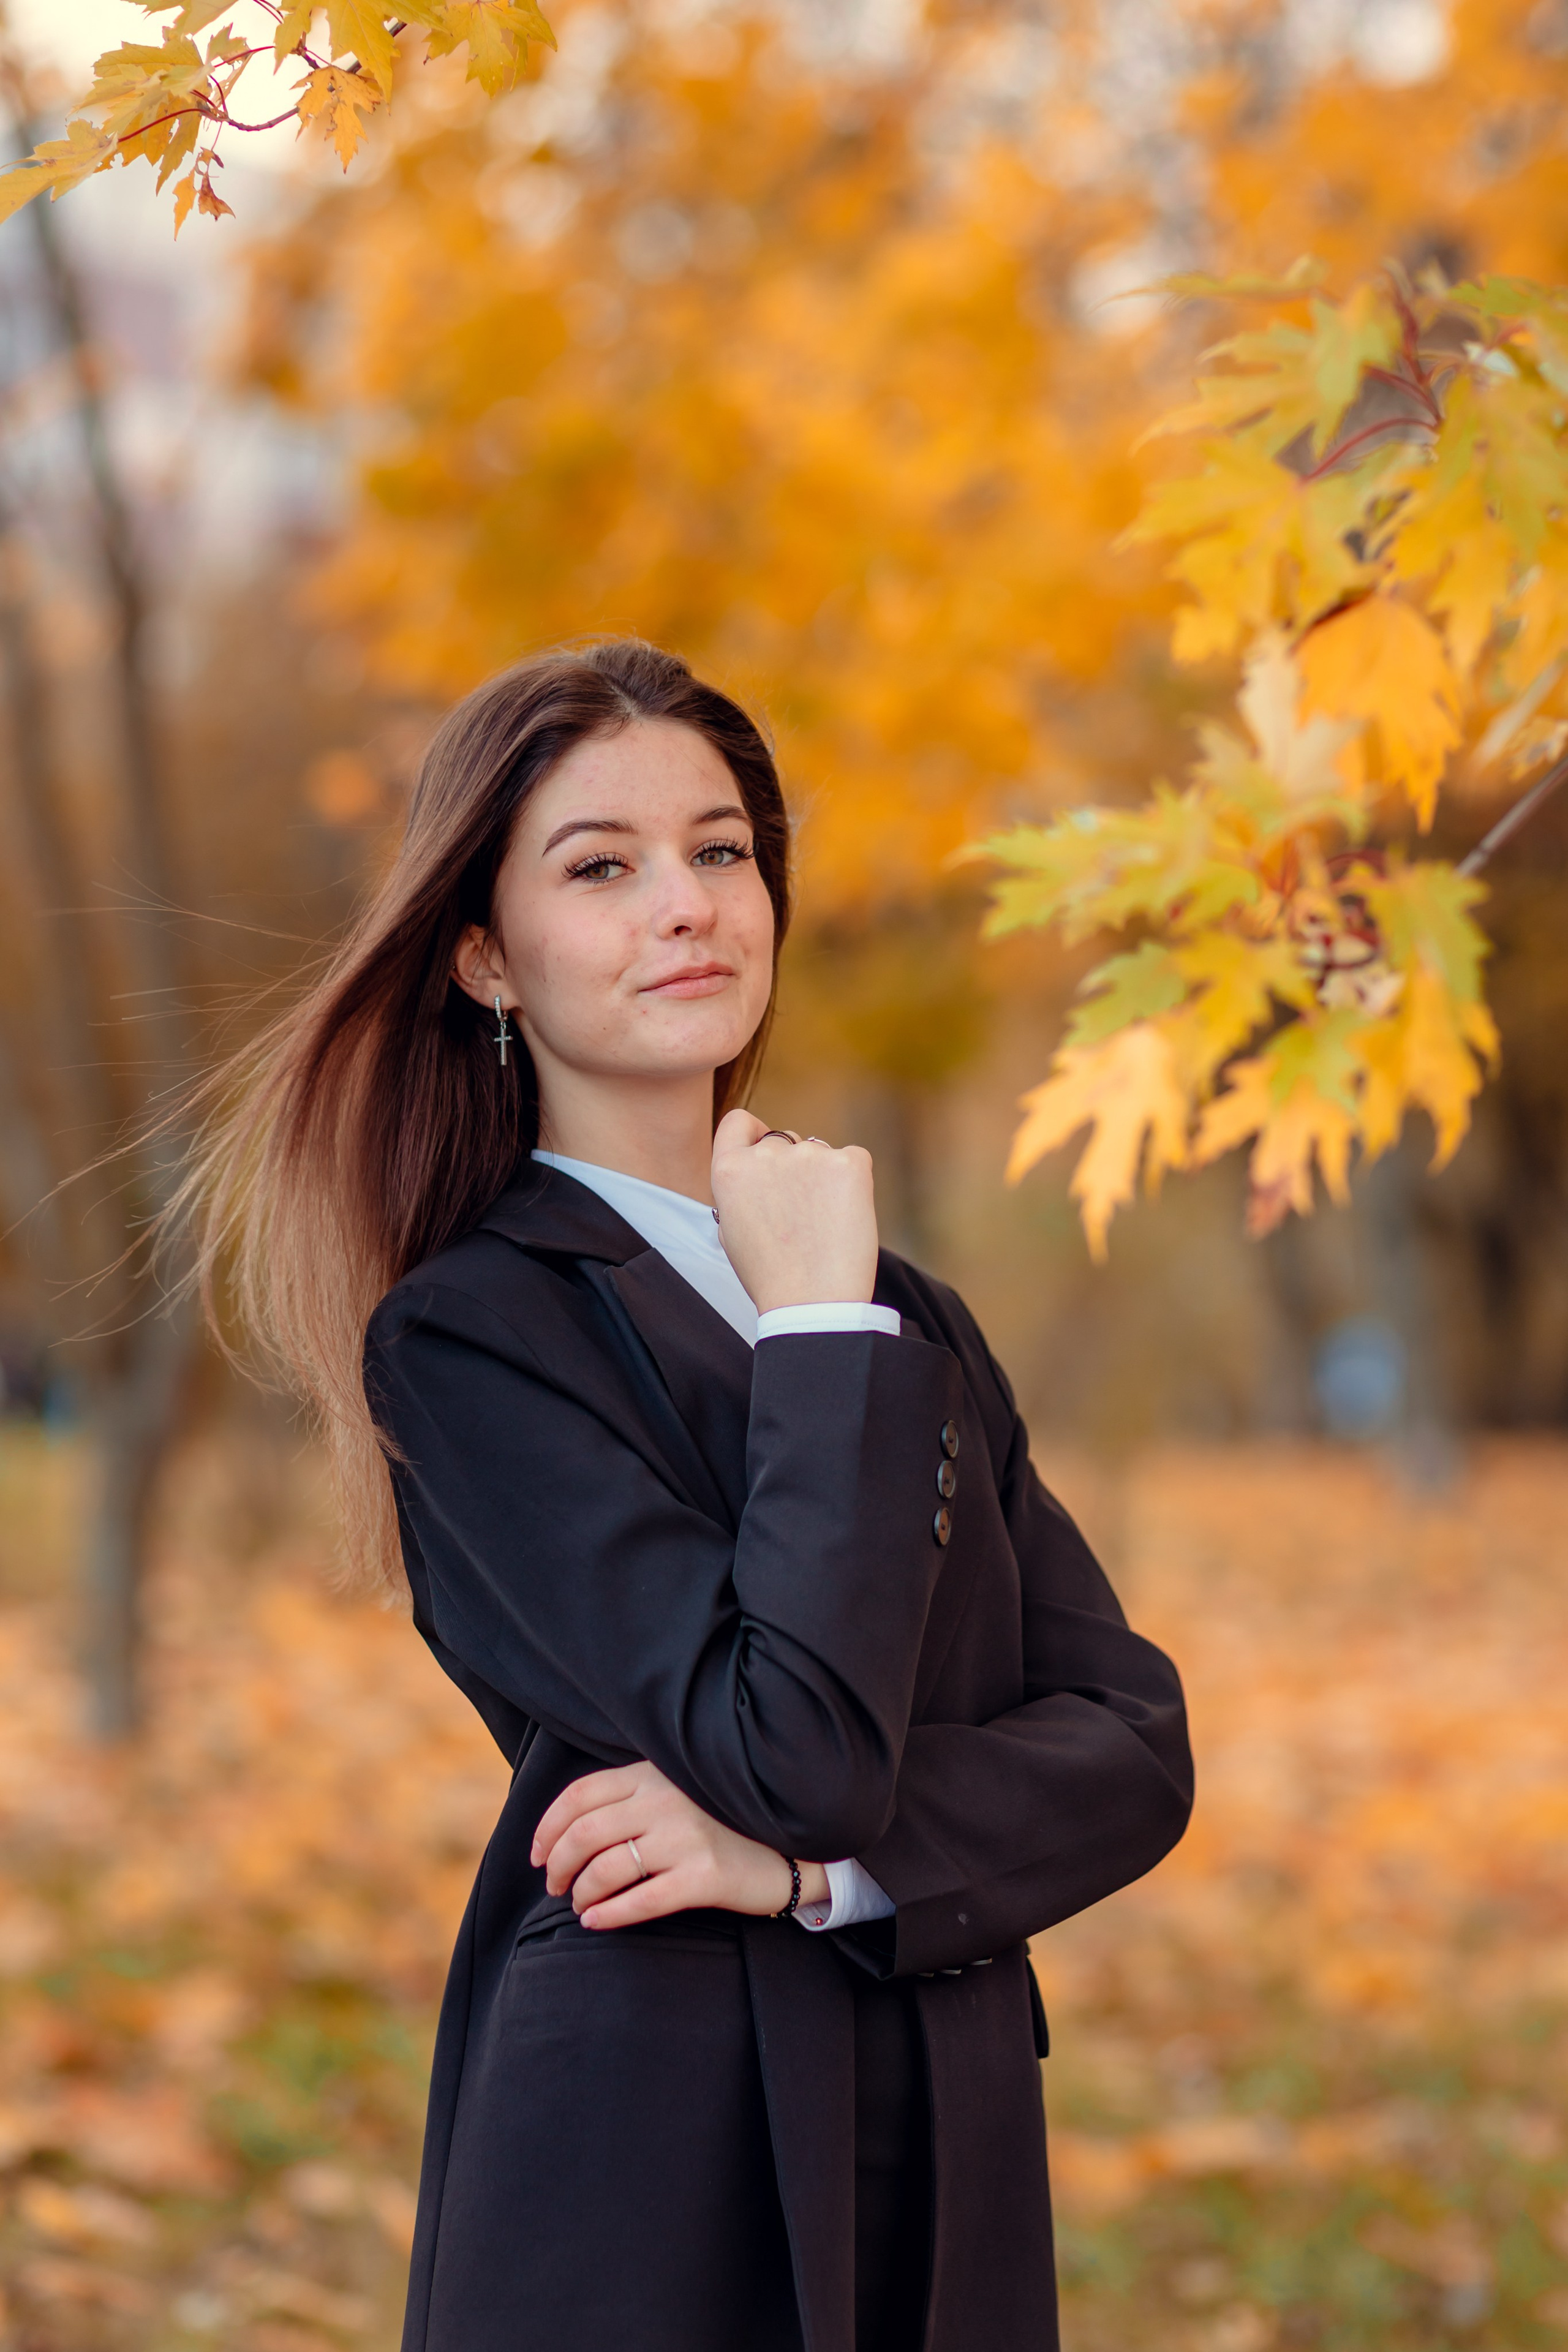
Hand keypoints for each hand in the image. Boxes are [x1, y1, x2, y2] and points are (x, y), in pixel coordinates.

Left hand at [530, 1759, 830, 1930]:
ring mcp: (686, 1838)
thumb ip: (633, 1794)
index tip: (537, 1854)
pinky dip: (608, 1914)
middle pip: (585, 1833)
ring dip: (580, 1892)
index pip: (580, 1795)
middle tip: (554, 1885)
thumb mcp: (677, 1789)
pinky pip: (641, 1900)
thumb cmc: (723, 1820)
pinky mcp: (704, 1876)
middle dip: (557, 1864)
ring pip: (606, 1868)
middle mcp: (666, 1800)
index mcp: (654, 1773)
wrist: (790, 1845)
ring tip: (579, 1904)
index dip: (547, 1828)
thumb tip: (565, 1828)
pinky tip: (595, 1922)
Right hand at [710, 1109, 878, 1313]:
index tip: (764, 1153)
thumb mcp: (733, 1230)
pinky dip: (852, 1184)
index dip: (753, 1134)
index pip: (738, 1123)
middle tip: (801, 1214)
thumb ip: (740, 1191)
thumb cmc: (771, 1276)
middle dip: (793, 1168)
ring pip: (819, 1153)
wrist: (813, 1303)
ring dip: (822, 1178)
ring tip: (822, 1226)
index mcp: (730, 1170)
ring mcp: (810, 1154)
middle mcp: (766, 1154)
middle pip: (783, 1141)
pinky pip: (853, 1160)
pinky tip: (844, 1219)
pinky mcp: (850, 1162)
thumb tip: (757, 1171)